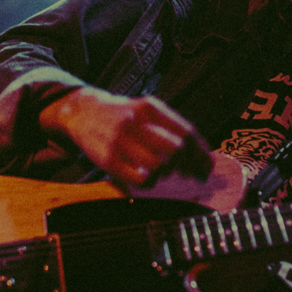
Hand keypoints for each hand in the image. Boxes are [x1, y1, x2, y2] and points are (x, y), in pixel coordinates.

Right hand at [39, 87, 210, 189]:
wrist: (83, 112)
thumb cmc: (125, 115)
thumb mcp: (148, 110)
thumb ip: (173, 128)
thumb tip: (202, 157)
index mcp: (150, 108)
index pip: (185, 133)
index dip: (200, 154)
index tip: (207, 167)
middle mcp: (135, 122)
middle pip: (175, 150)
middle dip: (188, 165)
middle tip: (189, 174)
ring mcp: (119, 141)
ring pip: (158, 167)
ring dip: (165, 173)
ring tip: (162, 170)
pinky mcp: (107, 160)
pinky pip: (140, 180)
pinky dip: (149, 182)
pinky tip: (147, 177)